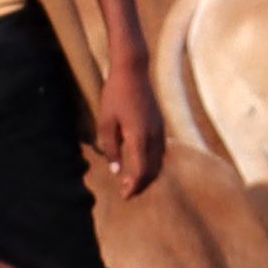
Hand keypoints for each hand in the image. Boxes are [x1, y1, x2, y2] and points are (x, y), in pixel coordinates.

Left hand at [92, 63, 163, 199]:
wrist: (133, 71)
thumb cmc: (115, 95)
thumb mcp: (106, 123)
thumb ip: (111, 148)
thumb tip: (116, 170)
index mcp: (139, 137)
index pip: (141, 171)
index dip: (133, 186)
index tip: (124, 195)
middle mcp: (153, 136)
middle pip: (153, 170)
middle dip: (141, 185)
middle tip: (128, 192)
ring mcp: (160, 130)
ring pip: (159, 162)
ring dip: (148, 175)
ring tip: (134, 181)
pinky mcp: (160, 125)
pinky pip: (161, 151)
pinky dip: (153, 163)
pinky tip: (142, 164)